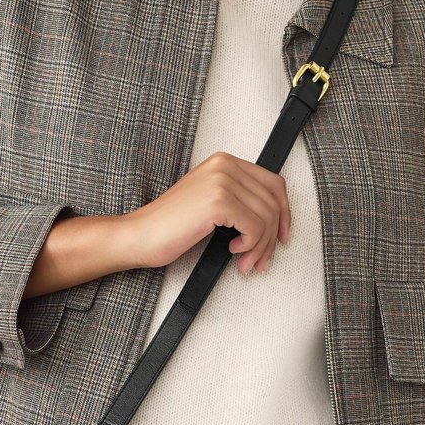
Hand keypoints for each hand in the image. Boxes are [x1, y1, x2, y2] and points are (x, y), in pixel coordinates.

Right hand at [125, 150, 290, 274]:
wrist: (140, 235)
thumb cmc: (170, 226)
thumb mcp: (210, 205)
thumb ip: (239, 202)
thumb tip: (274, 223)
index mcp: (224, 162)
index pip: (273, 183)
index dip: (284, 213)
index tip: (281, 237)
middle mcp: (225, 165)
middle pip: (273, 202)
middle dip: (271, 238)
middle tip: (260, 260)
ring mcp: (222, 181)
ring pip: (267, 217)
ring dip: (260, 247)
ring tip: (245, 262)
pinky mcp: (218, 201)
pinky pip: (255, 227)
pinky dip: (250, 246)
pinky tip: (234, 252)